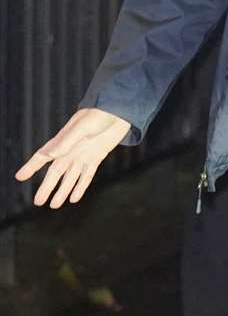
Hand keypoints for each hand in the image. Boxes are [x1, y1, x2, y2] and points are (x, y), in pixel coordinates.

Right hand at [14, 108, 131, 207]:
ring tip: (54, 205)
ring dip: (63, 191)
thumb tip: (50, 156)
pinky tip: (74, 198)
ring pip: (70, 177)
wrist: (120, 110)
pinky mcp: (97, 156)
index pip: (42, 157)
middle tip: (38, 202)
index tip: (19, 177)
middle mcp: (71, 150)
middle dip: (47, 187)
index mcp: (63, 142)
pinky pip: (87, 175)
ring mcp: (84, 154)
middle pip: (56, 173)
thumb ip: (67, 141)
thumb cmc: (99, 114)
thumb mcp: (83, 127)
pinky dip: (80, 187)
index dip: (31, 167)